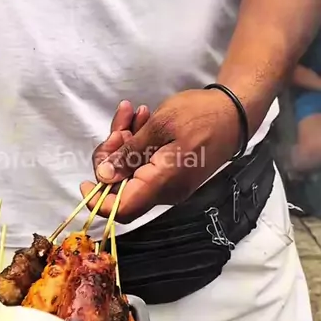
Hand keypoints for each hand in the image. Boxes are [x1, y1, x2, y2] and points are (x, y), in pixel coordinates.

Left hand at [81, 89, 241, 222]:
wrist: (235, 111)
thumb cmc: (201, 115)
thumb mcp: (160, 125)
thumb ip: (130, 152)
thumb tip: (105, 176)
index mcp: (162, 182)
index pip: (123, 209)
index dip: (99, 201)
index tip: (86, 182)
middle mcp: (166, 191)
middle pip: (124, 186)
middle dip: (113, 155)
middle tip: (120, 126)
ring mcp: (171, 183)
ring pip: (133, 172)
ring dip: (125, 143)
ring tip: (131, 112)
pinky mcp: (174, 172)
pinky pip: (147, 165)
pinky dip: (139, 143)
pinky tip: (141, 118)